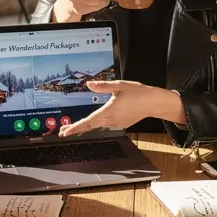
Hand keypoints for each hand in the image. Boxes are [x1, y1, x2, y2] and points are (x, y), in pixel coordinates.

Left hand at [59, 80, 183, 137]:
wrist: (154, 102)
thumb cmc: (138, 92)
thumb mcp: (119, 85)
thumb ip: (103, 86)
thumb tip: (89, 84)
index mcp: (109, 111)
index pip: (88, 121)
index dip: (76, 127)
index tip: (65, 132)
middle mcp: (111, 119)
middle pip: (90, 126)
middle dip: (76, 129)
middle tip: (63, 131)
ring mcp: (117, 123)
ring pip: (99, 124)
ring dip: (87, 125)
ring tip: (76, 125)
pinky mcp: (122, 123)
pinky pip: (108, 123)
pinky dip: (100, 122)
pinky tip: (99, 118)